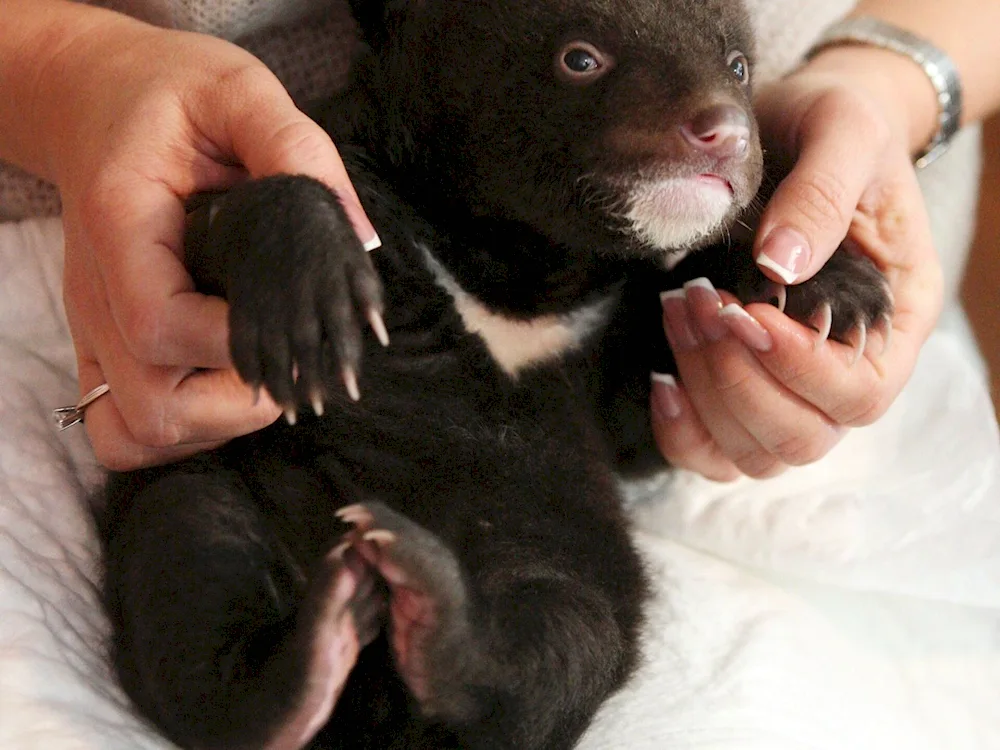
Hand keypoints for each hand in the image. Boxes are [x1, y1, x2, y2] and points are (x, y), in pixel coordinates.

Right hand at [40, 14, 377, 469]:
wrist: (95, 100)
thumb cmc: (168, 97)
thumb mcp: (236, 92)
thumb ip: (296, 151)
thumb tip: (360, 238)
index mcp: (122, 225)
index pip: (162, 324)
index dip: (239, 346)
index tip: (298, 329)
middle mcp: (98, 292)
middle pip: (152, 406)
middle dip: (241, 403)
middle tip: (293, 363)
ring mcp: (96, 328)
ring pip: (137, 433)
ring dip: (214, 426)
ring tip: (266, 379)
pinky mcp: (107, 347)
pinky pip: (123, 431)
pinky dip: (180, 433)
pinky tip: (225, 393)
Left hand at [651, 45, 943, 480]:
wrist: (798, 125)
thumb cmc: (835, 127)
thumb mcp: (844, 133)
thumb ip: (822, 193)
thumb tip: (780, 265)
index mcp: (894, 319)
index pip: (860, 391)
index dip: (799, 367)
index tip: (747, 310)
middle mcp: (847, 367)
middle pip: (803, 436)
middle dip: (738, 380)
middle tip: (700, 300)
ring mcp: (790, 385)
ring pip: (755, 453)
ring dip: (706, 395)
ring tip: (680, 309)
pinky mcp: (739, 384)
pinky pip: (713, 450)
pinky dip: (681, 431)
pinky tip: (662, 376)